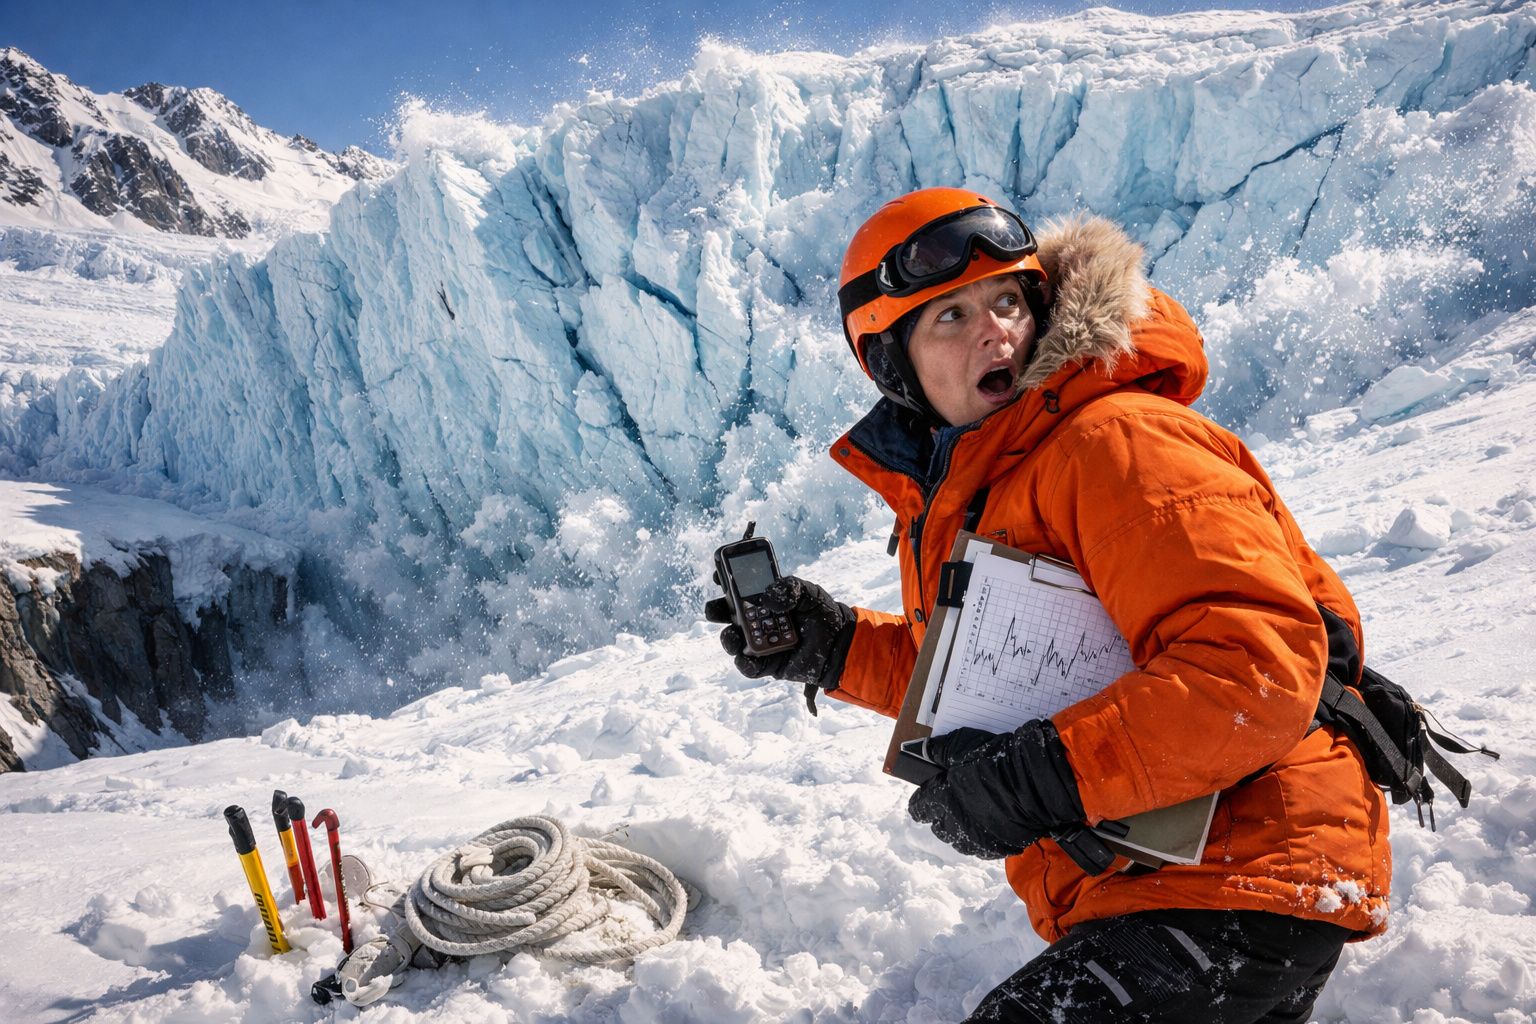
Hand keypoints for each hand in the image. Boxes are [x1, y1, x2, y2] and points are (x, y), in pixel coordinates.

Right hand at [703, 576, 854, 688]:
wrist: (840, 643)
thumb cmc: (822, 614)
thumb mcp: (808, 592)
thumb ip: (788, 588)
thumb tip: (767, 599)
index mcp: (762, 599)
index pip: (737, 589)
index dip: (724, 581)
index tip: (718, 576)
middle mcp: (756, 620)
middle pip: (726, 615)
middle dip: (715, 611)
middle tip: (715, 609)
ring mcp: (759, 643)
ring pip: (733, 641)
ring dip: (728, 638)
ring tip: (734, 635)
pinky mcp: (767, 665)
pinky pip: (748, 666)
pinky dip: (745, 662)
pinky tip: (749, 655)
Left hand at [907, 721, 1086, 860]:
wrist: (1038, 782)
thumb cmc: (998, 759)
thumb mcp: (962, 745)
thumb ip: (938, 750)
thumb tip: (922, 750)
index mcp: (942, 800)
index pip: (919, 808)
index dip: (922, 800)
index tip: (927, 795)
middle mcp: (956, 824)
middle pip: (939, 827)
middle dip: (942, 815)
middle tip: (952, 802)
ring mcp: (978, 839)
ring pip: (960, 841)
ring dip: (961, 829)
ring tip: (971, 815)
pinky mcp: (999, 847)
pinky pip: (983, 847)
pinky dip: (983, 837)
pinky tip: (990, 825)